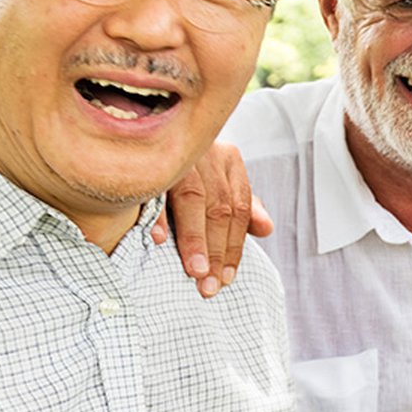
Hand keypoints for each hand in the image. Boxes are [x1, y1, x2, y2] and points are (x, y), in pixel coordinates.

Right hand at [155, 142, 272, 297]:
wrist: (145, 125)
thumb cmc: (189, 166)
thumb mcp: (219, 181)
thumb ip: (242, 206)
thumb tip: (266, 229)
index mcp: (228, 159)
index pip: (239, 208)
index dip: (234, 246)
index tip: (226, 277)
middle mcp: (207, 154)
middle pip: (219, 208)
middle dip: (215, 251)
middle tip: (209, 286)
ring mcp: (177, 153)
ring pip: (194, 199)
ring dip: (194, 240)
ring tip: (195, 272)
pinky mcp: (146, 156)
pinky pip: (154, 187)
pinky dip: (157, 214)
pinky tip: (157, 239)